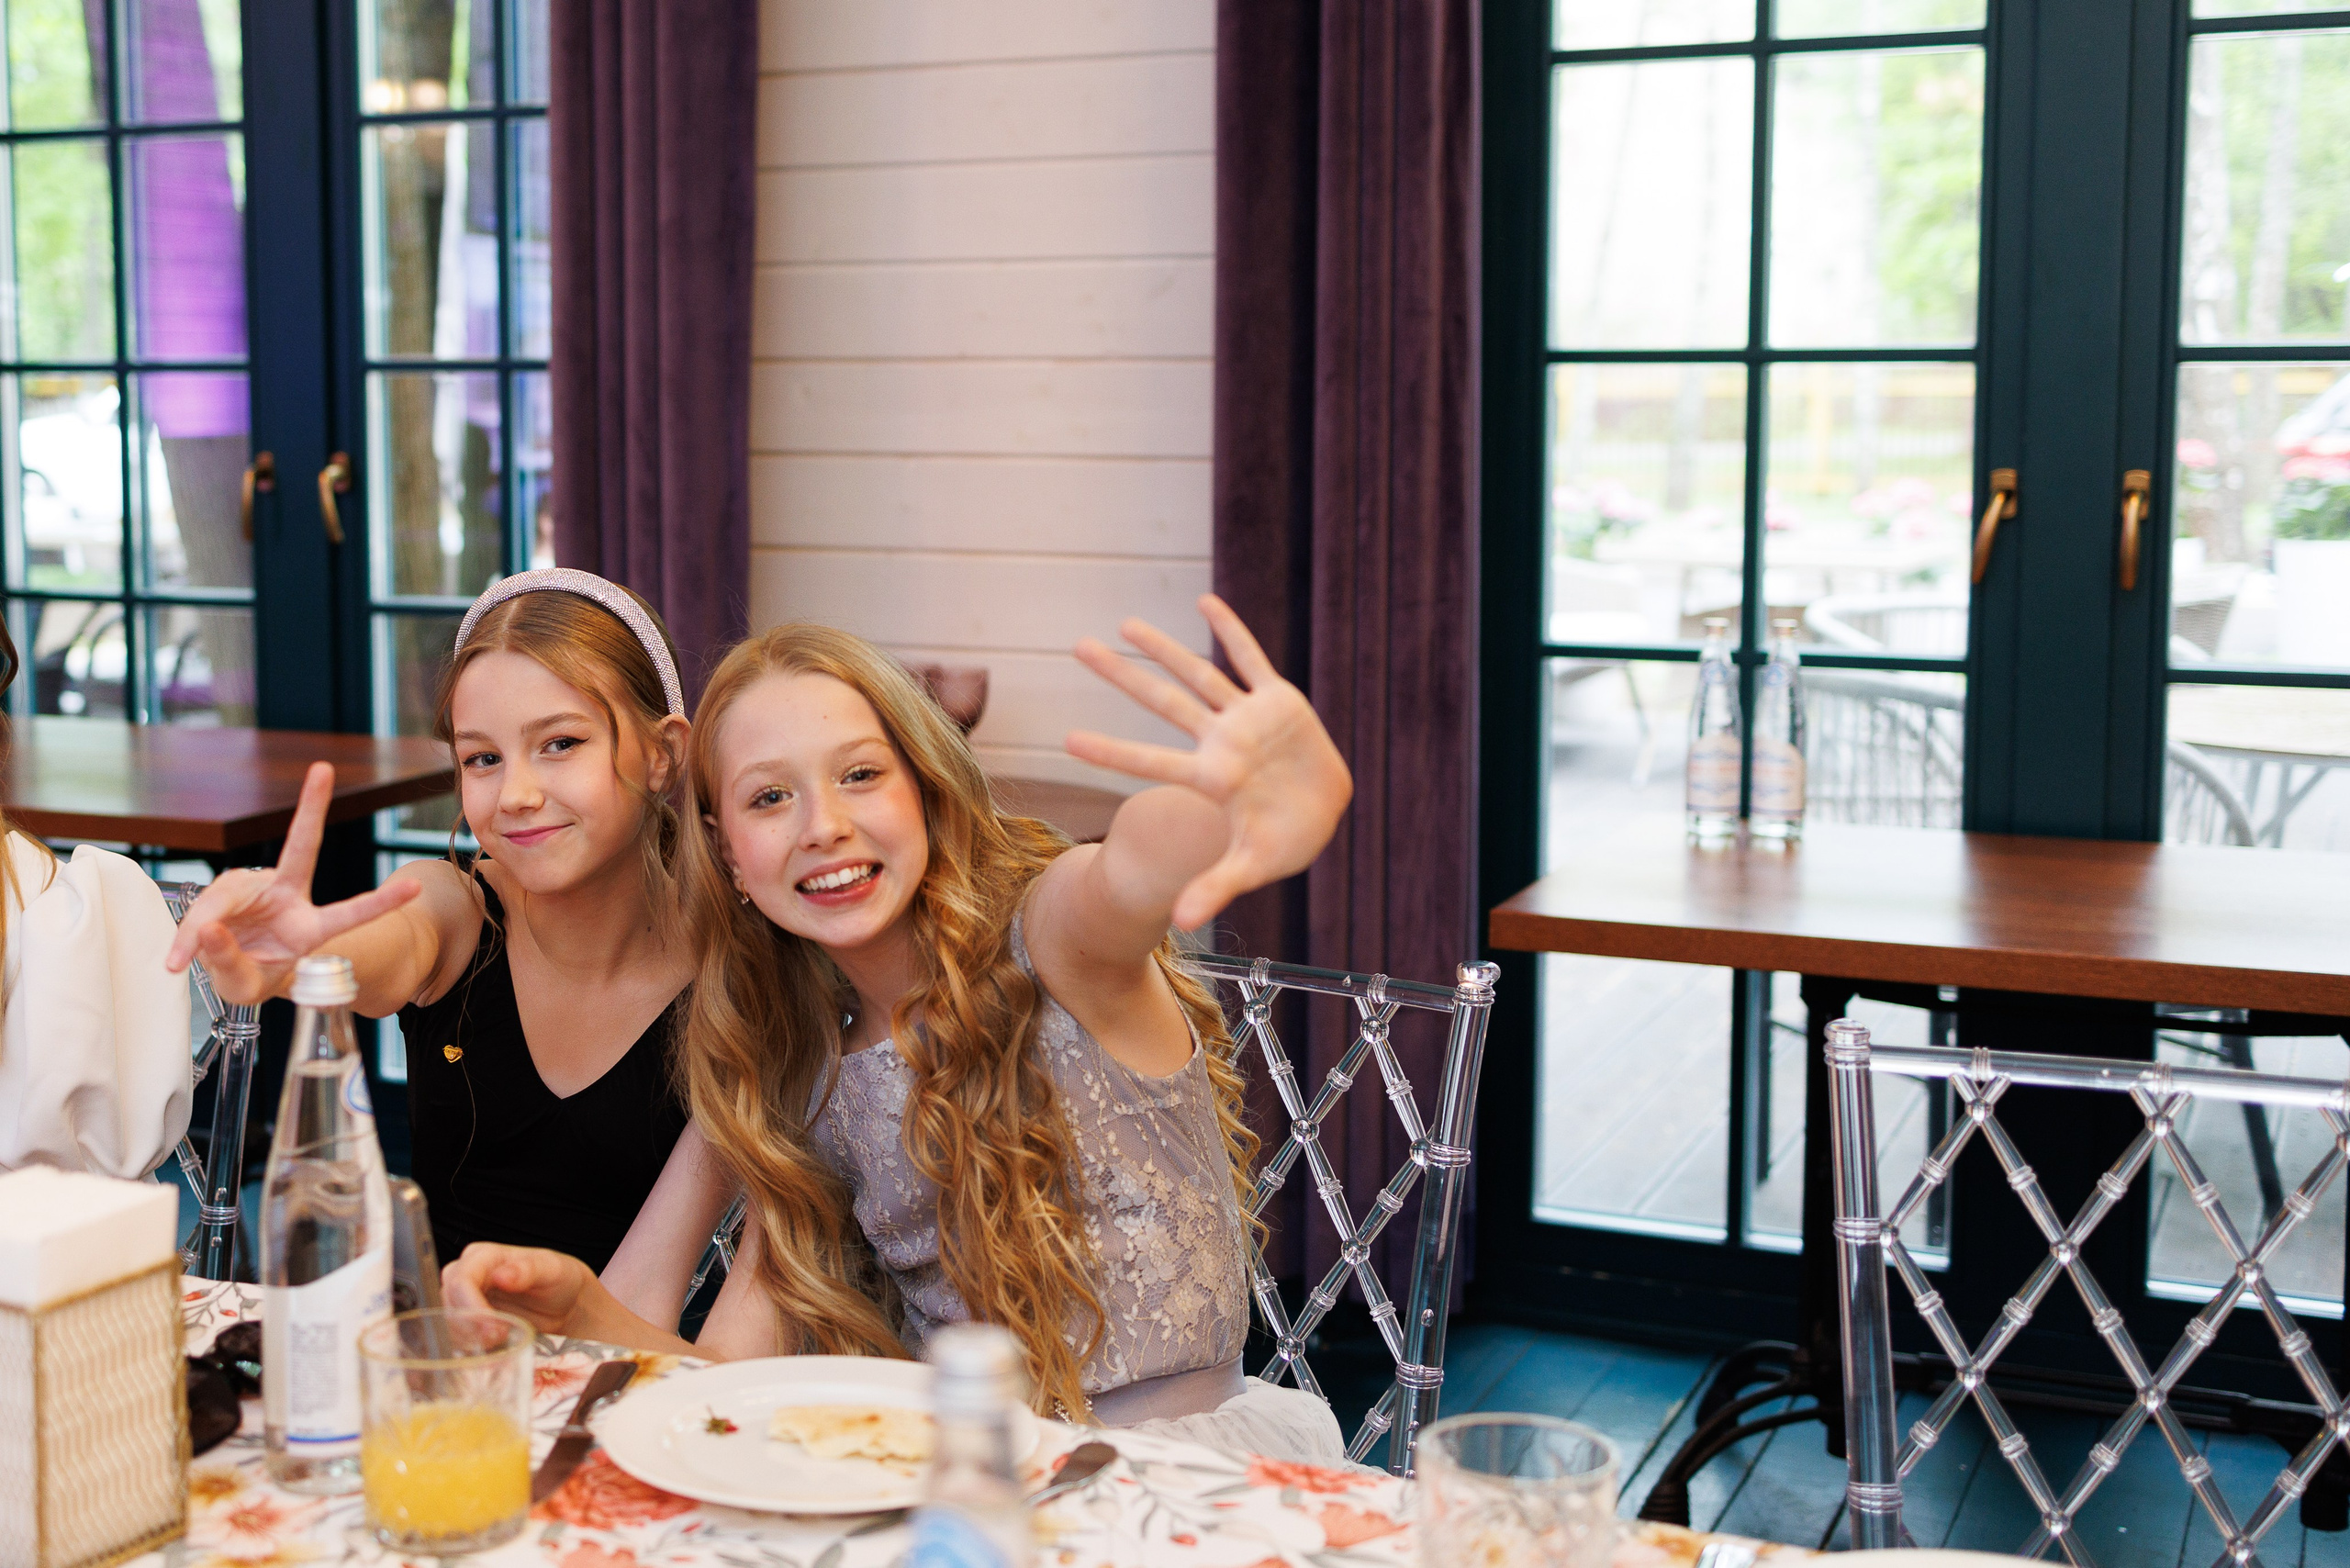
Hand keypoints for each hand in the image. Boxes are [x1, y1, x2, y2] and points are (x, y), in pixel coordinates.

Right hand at [162, 762, 420, 1002]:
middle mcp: (288, 895)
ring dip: (201, 929)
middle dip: (311, 806)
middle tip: (323, 770)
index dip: (381, 904)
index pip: (349, 915)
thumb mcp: (244, 987)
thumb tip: (208, 929)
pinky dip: (186, 935)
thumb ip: (229, 962)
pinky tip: (178, 957)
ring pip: (224, 898)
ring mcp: (258, 886)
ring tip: (182, 961)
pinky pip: (204, 908)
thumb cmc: (250, 975)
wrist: (232, 968)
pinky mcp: (229, 887)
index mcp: (310, 927)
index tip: (415, 888)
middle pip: (301, 846)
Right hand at [441, 1242, 592, 1334]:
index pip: (461, 1280)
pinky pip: (455, 1336)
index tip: (493, 1329)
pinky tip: (490, 1351)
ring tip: (499, 1344)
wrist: (565, 1302)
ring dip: (468, 1338)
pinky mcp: (467, 1321)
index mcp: (483, 1256)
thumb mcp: (552, 1269)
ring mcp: (464, 1299)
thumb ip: (528, 1269)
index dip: (471, 1306)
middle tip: (497, 1340)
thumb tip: (501, 1275)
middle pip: (449, 1301)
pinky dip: (469, 1346)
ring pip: (447, 1320)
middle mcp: (467, 1275)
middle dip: (469, 1325)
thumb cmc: (558, 1278)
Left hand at [1067, 594, 1350, 929]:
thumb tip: (1183, 920)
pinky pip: (1253, 660)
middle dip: (1122, 675)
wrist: (1325, 816)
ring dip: (1165, 648)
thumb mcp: (1251, 865)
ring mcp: (1247, 720)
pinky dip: (1233, 631)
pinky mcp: (1280, 702)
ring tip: (1125, 624)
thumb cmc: (1284, 843)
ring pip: (1199, 674)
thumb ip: (1216, 887)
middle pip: (1162, 701)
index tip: (1066, 741)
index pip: (1151, 762)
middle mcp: (1220, 742)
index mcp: (1211, 779)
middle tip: (1077, 648)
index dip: (1112, 751)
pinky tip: (1206, 602)